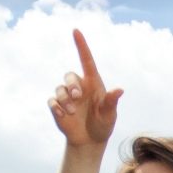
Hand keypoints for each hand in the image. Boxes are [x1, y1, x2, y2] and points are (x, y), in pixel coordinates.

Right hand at [48, 29, 123, 149]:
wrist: (90, 141)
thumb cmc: (103, 124)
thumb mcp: (109, 115)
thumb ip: (111, 102)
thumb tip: (119, 90)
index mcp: (93, 83)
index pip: (86, 60)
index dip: (81, 45)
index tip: (76, 31)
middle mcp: (79, 87)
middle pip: (69, 76)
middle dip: (71, 85)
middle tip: (77, 97)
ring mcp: (67, 97)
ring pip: (59, 89)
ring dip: (65, 100)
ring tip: (73, 111)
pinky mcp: (57, 107)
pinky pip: (52, 101)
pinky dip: (56, 107)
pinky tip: (63, 116)